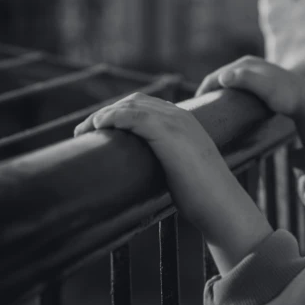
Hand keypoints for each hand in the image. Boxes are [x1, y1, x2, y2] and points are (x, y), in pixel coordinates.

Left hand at [73, 92, 228, 221]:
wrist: (221, 204)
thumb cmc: (203, 195)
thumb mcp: (183, 169)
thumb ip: (168, 161)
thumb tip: (143, 175)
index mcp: (186, 121)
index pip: (145, 104)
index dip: (118, 112)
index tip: (98, 129)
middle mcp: (181, 115)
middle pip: (134, 100)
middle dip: (105, 111)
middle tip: (83, 131)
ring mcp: (176, 122)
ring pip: (130, 105)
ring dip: (102, 114)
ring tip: (83, 131)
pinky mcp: (168, 133)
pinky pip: (133, 116)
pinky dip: (112, 117)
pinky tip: (99, 127)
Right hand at [195, 55, 304, 144]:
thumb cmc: (286, 96)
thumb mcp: (265, 88)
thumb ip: (246, 80)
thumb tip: (223, 77)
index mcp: (245, 64)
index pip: (215, 77)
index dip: (203, 91)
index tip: (194, 108)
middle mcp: (249, 65)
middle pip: (220, 79)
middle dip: (208, 93)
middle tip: (199, 112)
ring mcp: (255, 73)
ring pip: (229, 84)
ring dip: (218, 95)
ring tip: (211, 112)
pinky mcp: (260, 82)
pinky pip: (238, 88)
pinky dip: (229, 96)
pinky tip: (229, 108)